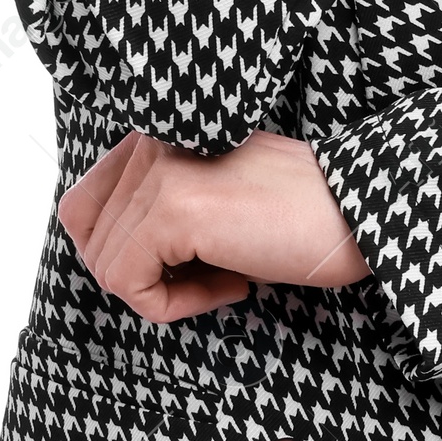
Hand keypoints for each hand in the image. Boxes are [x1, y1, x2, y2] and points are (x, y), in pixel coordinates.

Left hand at [56, 128, 368, 323]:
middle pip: (92, 241)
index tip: (183, 261)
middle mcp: (150, 143)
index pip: (83, 208)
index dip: (125, 252)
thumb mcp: (211, 194)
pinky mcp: (173, 211)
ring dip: (166, 292)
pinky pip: (129, 286)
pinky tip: (233, 282)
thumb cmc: (296, 212)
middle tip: (212, 274)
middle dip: (147, 276)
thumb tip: (112, 257)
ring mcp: (160, 173)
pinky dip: (174, 306)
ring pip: (108, 268)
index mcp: (157, 135)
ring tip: (228, 275)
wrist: (357, 210)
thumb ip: (159, 205)